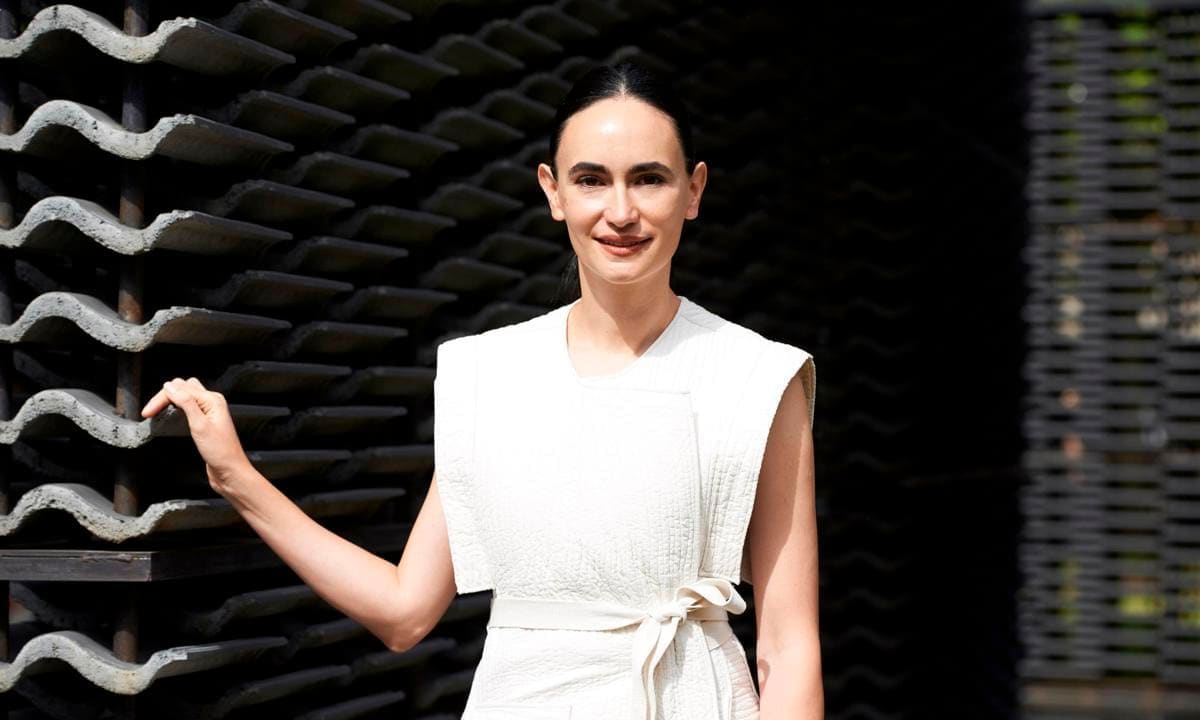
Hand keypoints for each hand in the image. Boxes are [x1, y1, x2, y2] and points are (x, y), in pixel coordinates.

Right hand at [141, 377, 251, 493]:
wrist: (230, 471)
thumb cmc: (220, 452)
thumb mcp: (200, 425)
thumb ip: (186, 403)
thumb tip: (170, 386)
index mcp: (212, 400)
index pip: (181, 388)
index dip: (161, 398)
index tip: (147, 412)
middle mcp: (211, 402)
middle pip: (182, 387)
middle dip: (164, 396)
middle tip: (149, 412)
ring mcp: (208, 411)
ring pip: (185, 395)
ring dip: (170, 399)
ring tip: (156, 411)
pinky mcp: (205, 420)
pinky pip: (188, 406)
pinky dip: (176, 407)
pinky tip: (169, 415)